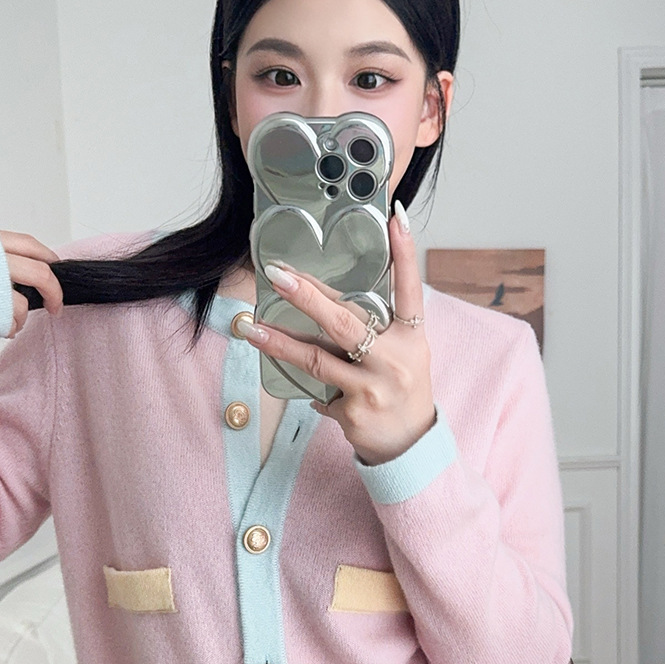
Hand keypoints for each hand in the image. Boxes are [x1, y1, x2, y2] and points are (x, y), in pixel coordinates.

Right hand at [0, 231, 62, 337]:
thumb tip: (25, 270)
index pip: (29, 245)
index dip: (48, 260)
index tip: (55, 271)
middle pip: (40, 274)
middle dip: (53, 293)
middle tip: (55, 306)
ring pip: (25, 303)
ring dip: (21, 317)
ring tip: (6, 319)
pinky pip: (11, 322)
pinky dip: (7, 328)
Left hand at [239, 204, 434, 465]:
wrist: (411, 445)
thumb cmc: (401, 389)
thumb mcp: (402, 353)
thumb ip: (374, 326)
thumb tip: (319, 297)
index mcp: (412, 337)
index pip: (409, 288)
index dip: (404, 253)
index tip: (394, 218)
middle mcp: (395, 359)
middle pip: (345, 322)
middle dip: (308, 296)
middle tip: (278, 275)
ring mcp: (374, 387)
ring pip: (318, 359)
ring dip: (280, 342)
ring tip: (252, 327)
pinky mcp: (354, 411)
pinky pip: (319, 392)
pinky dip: (310, 387)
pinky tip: (303, 386)